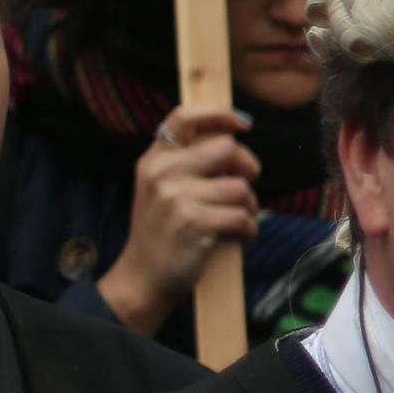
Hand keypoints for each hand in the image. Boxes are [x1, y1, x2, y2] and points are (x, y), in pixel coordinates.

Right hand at [98, 104, 259, 334]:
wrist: (144, 278)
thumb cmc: (164, 233)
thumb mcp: (161, 189)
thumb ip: (187, 163)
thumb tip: (233, 138)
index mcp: (154, 160)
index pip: (184, 117)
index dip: (218, 113)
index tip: (243, 122)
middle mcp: (162, 173)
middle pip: (228, 149)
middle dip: (248, 169)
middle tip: (243, 190)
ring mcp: (177, 197)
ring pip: (241, 188)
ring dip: (249, 208)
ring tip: (235, 222)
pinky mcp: (194, 223)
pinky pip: (243, 217)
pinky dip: (248, 231)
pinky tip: (236, 239)